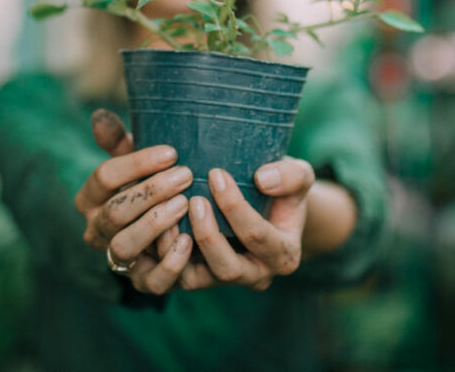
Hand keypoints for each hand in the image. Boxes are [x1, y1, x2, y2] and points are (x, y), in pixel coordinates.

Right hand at [74, 109, 194, 294]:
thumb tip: (99, 116)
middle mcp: (96, 230)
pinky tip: (189, 241)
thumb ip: (118, 141)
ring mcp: (117, 258)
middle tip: (186, 175)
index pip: (104, 178)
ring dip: (155, 224)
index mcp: (90, 198)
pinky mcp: (142, 282)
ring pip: (124, 246)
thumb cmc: (149, 185)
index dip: (137, 163)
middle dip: (151, 191)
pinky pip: (151, 280)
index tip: (173, 152)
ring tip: (185, 204)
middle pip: (115, 212)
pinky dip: (169, 263)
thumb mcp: (135, 162)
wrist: (167, 227)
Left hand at [160, 157, 314, 291]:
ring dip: (177, 247)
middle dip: (208, 234)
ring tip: (168, 210)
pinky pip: (172, 278)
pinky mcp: (195, 279)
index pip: (258, 236)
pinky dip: (160, 253)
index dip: (235, 206)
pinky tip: (154, 220)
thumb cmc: (281, 188)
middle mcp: (254, 275)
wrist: (266, 205)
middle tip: (193, 199)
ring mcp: (222, 281)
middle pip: (227, 268)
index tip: (217, 173)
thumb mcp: (300, 175)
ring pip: (195, 279)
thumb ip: (291, 175)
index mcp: (283, 255)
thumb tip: (263, 179)